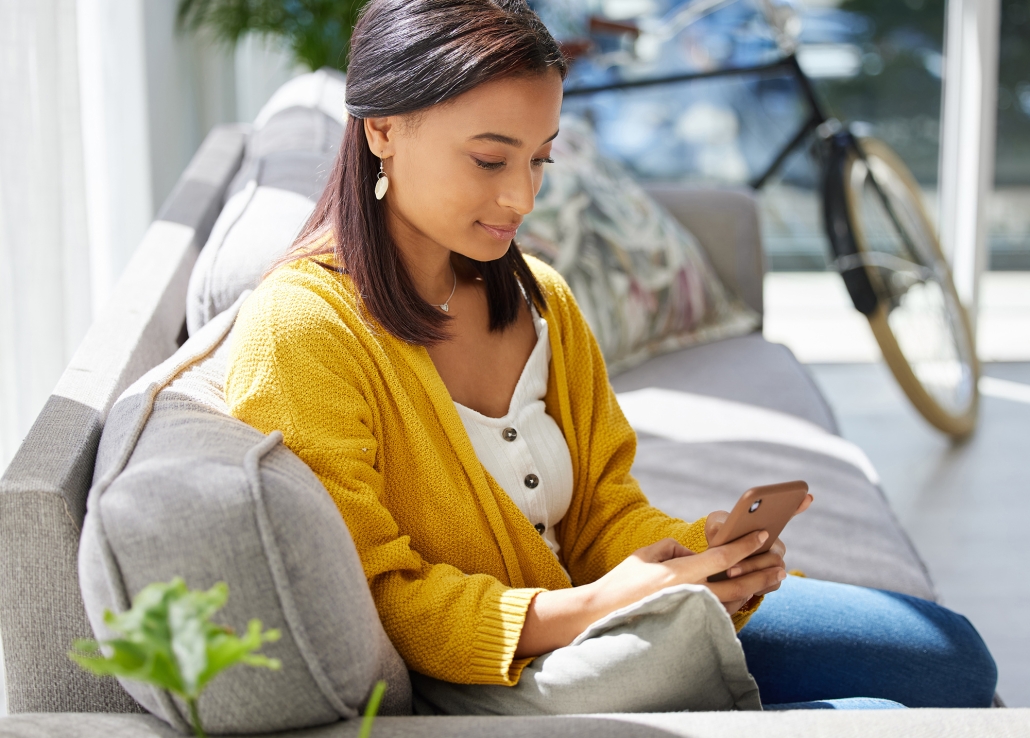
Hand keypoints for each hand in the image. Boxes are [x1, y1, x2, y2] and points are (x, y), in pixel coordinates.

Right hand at [587, 532, 784, 618]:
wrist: (601, 615)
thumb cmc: (622, 582)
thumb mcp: (646, 554)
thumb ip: (674, 548)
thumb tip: (695, 554)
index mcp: (680, 573)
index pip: (723, 557)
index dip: (746, 546)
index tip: (763, 536)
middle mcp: (690, 595)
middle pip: (738, 585)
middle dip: (762, 574)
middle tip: (781, 567)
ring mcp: (690, 614)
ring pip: (733, 603)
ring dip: (754, 590)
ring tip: (770, 580)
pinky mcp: (688, 627)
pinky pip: (720, 616)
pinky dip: (736, 604)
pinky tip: (745, 596)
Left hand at [704, 493, 812, 611]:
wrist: (716, 564)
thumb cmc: (718, 539)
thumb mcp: (714, 528)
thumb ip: (718, 525)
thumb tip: (725, 527)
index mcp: (766, 526)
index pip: (786, 514)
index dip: (797, 506)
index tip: (807, 496)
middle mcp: (776, 544)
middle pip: (774, 552)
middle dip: (753, 555)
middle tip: (735, 558)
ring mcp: (776, 563)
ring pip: (774, 569)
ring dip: (751, 570)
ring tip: (730, 571)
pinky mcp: (772, 580)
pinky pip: (772, 584)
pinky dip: (756, 585)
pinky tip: (743, 587)